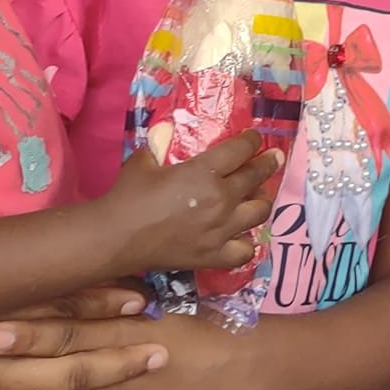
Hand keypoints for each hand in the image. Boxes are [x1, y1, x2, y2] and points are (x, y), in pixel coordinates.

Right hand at [104, 130, 280, 278]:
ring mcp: (221, 230)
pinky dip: (246, 242)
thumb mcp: (145, 159)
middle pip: (256, 177)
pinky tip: (240, 235)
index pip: (241, 150)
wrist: (115, 238)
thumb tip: (167, 134)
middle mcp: (221, 199)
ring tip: (256, 196)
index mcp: (205, 172)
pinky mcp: (214, 255)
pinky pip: (245, 250)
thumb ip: (162, 145)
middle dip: (267, 164)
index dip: (252, 141)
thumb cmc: (128, 195)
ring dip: (261, 200)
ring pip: (259, 211)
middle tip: (274, 158)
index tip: (255, 138)